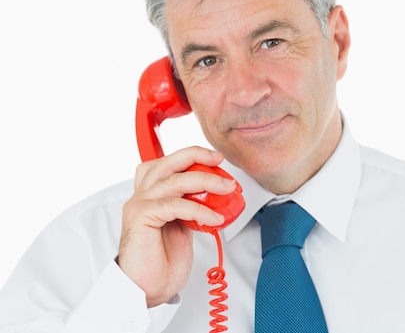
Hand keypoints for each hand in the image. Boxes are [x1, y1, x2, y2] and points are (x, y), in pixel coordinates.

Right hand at [118, 146, 236, 306]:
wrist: (147, 288)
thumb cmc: (161, 261)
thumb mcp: (183, 225)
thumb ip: (191, 206)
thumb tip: (215, 195)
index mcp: (150, 194)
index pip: (167, 163)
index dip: (190, 156)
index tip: (214, 159)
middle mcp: (142, 195)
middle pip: (168, 163)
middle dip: (196, 156)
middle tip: (218, 160)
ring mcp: (140, 205)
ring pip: (175, 180)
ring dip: (206, 182)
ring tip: (226, 189)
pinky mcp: (141, 218)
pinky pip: (175, 205)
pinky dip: (199, 209)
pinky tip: (214, 218)